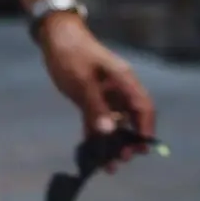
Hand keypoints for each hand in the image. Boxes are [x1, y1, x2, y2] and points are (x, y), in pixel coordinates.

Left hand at [38, 13, 156, 162]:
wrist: (54, 36)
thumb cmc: (71, 53)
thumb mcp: (82, 81)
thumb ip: (95, 106)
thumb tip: (108, 132)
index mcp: (124, 81)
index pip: (143, 109)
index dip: (145, 130)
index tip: (141, 150)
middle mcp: (119, 89)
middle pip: (131, 119)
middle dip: (128, 141)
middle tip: (120, 160)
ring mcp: (105, 93)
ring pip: (114, 122)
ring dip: (111, 142)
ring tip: (107, 164)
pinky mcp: (90, 97)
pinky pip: (97, 119)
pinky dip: (96, 134)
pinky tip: (92, 151)